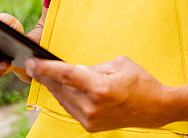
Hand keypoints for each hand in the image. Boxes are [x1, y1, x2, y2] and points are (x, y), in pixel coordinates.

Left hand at [25, 56, 172, 131]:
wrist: (156, 108)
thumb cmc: (141, 82)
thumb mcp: (119, 64)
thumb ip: (93, 67)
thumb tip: (75, 69)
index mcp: (99, 87)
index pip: (65, 75)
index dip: (45, 68)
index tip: (31, 62)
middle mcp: (92, 106)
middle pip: (60, 88)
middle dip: (45, 76)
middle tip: (33, 65)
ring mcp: (90, 119)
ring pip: (63, 100)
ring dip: (54, 87)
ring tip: (44, 75)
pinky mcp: (90, 126)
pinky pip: (71, 108)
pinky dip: (65, 97)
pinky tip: (62, 88)